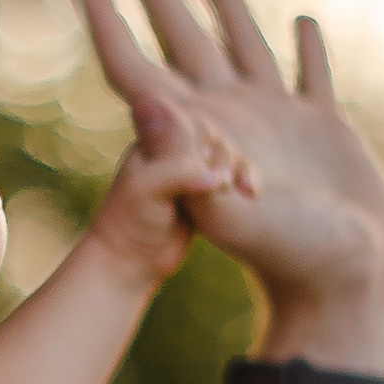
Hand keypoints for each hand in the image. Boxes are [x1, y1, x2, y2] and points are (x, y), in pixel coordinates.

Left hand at [67, 0, 383, 361]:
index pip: (133, 61)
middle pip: (179, 37)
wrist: (344, 285)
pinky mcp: (321, 130)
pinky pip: (309, 75)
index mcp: (193, 129)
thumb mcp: (220, 206)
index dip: (102, 14)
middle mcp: (228, 116)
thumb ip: (179, 155)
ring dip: (220, 1)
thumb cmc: (284, 255)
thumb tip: (145, 100)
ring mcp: (274, 121)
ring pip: (240, 42)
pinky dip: (305, 48)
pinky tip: (302, 24)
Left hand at [87, 81, 256, 289]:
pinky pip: (231, 176)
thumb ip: (176, 171)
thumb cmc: (132, 221)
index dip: (207, 144)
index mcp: (153, 138)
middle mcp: (172, 149)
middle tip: (224, 186)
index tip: (210, 176)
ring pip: (226, 156)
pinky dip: (244, 181)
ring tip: (246, 191)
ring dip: (240, 169)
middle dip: (226, 158)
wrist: (131, 260)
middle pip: (214, 137)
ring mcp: (188, 170)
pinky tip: (252, 194)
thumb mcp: (147, 189)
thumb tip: (215, 176)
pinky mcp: (203, 191)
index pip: (192, 122)